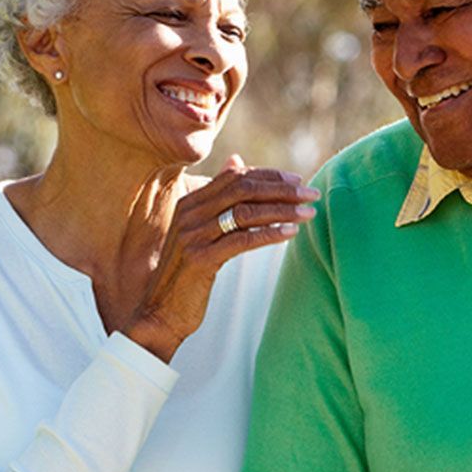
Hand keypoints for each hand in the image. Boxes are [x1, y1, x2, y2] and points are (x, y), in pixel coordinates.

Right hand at [123, 155, 318, 361]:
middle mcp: (190, 213)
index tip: (298, 180)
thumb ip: (217, 198)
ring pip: (246, 212)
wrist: (160, 311)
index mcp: (190, 201)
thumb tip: (236, 160)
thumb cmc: (187, 271)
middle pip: (243, 189)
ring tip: (309, 213)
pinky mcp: (201, 259)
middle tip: (311, 194)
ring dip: (283, 211)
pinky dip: (270, 234)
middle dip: (282, 190)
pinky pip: (243, 240)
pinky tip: (291, 233)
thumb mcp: (200, 229)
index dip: (269, 176)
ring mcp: (193, 235)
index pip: (236, 177)